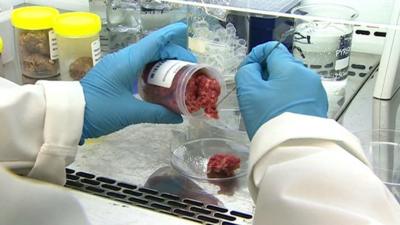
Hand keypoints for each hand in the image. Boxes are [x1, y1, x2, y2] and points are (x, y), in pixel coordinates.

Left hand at [80, 22, 195, 139]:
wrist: (70, 115)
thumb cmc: (99, 111)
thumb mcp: (130, 113)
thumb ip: (157, 114)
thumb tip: (178, 118)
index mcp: (127, 62)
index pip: (153, 42)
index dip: (170, 35)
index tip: (185, 31)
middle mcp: (123, 58)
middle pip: (152, 48)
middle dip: (172, 52)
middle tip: (189, 66)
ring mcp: (117, 65)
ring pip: (145, 56)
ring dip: (162, 60)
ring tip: (178, 72)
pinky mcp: (113, 73)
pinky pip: (137, 64)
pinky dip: (151, 68)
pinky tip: (160, 79)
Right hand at [236, 41, 327, 138]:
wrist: (295, 148)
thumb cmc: (269, 117)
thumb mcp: (248, 91)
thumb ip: (247, 71)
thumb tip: (254, 66)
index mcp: (291, 67)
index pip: (272, 49)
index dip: (256, 56)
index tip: (247, 72)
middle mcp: (308, 75)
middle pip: (283, 65)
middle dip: (267, 73)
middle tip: (255, 92)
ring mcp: (316, 91)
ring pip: (291, 80)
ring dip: (277, 86)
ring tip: (267, 104)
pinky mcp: (319, 106)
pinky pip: (299, 94)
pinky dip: (287, 98)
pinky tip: (280, 112)